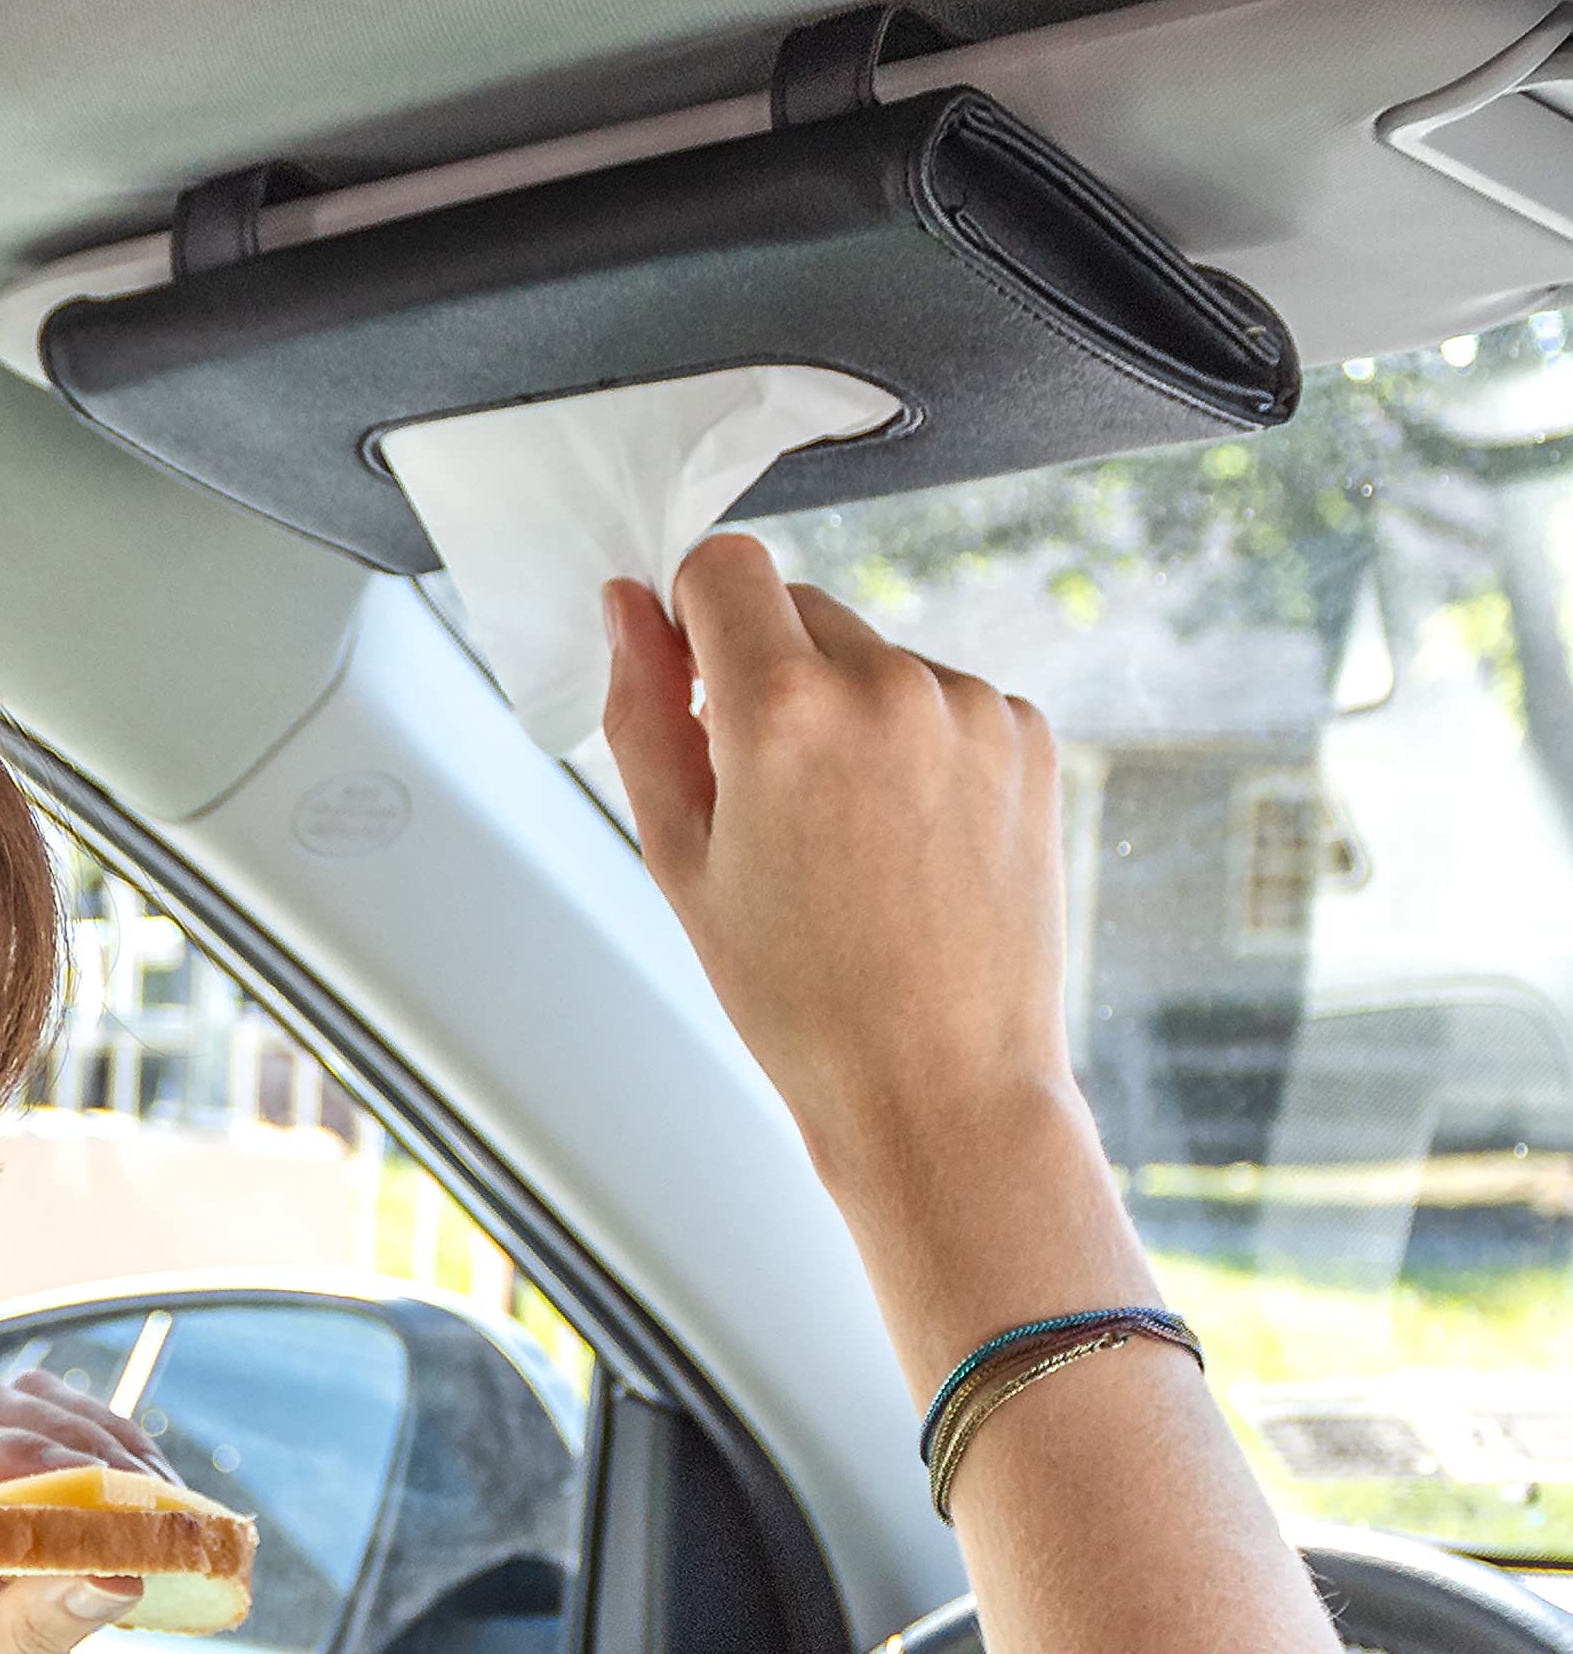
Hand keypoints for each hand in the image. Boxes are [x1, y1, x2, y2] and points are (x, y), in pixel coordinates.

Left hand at [0, 1369, 166, 1653]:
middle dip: (64, 1435)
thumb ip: (36, 1627)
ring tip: (158, 1484)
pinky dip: (119, 1490)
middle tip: (132, 1470)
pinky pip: (72, 1501)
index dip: (3, 1449)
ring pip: (33, 1446)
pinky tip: (158, 1500)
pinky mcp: (23, 1570)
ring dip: (102, 1450)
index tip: (79, 1475)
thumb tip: (116, 1564)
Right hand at [600, 538, 1076, 1199]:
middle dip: (767, 678)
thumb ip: (642, 713)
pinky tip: (908, 845)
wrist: (938, 1086)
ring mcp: (970, 706)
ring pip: (872, 657)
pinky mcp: (1027, 735)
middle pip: (797, 607)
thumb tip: (627, 606)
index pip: (723, 567)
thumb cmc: (798, 998)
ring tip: (848, 843)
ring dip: (844, 715)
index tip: (694, 684)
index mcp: (783, 711)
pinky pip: (941, 700)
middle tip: (767, 805)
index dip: (693, 618)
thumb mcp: (679, 860)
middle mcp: (886, 684)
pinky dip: (914, 747)